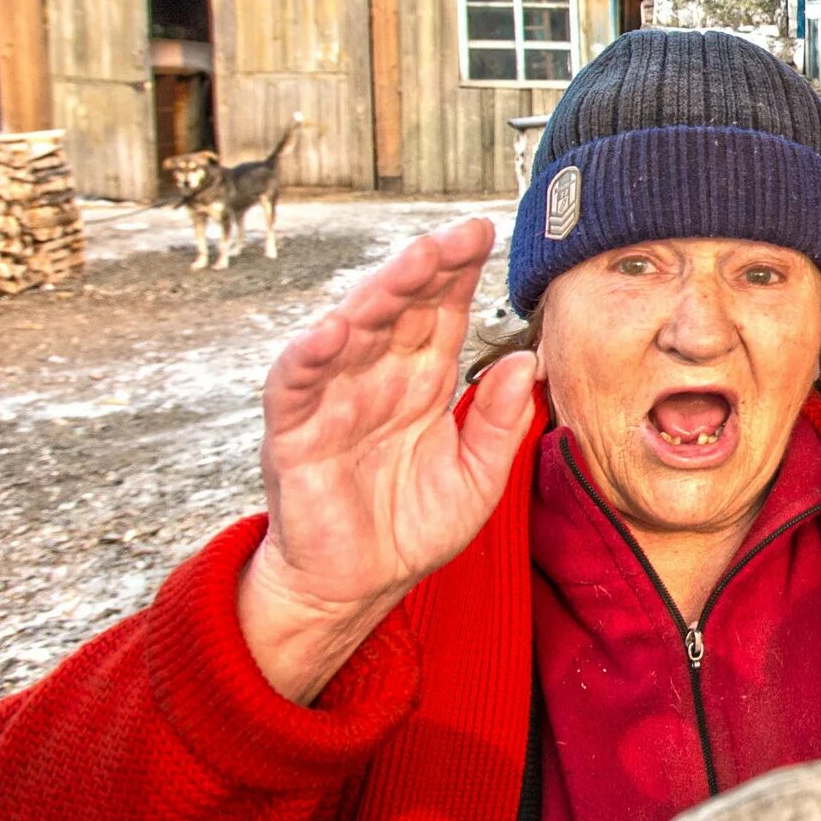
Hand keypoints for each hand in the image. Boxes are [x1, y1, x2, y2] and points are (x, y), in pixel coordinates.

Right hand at [237, 218, 539, 702]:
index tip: (485, 234)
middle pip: (400, 308)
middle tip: (456, 236)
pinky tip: (332, 330)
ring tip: (410, 264)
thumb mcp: (477, 478)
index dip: (459, 273)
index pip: (442, 313)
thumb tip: (527, 359)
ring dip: (377, 295)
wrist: (359, 585)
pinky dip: (309, 356)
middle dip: (426, 269)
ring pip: (350, 330)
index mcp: (423, 380)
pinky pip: (296, 384)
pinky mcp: (293, 431)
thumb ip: (499, 423)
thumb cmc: (413, 526)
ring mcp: (333, 399)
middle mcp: (377, 377)